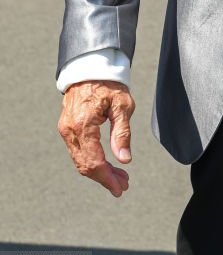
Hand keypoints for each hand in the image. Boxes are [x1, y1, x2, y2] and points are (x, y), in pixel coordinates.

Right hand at [58, 80, 134, 197]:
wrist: (90, 67)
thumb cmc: (109, 83)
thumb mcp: (122, 105)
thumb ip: (122, 133)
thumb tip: (124, 160)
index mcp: (83, 124)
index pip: (94, 161)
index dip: (107, 178)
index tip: (120, 188)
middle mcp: (70, 129)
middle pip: (85, 165)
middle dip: (104, 178)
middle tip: (123, 184)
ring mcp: (66, 129)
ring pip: (80, 160)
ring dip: (99, 171)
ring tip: (119, 176)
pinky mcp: (67, 128)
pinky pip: (78, 151)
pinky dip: (91, 160)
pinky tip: (106, 163)